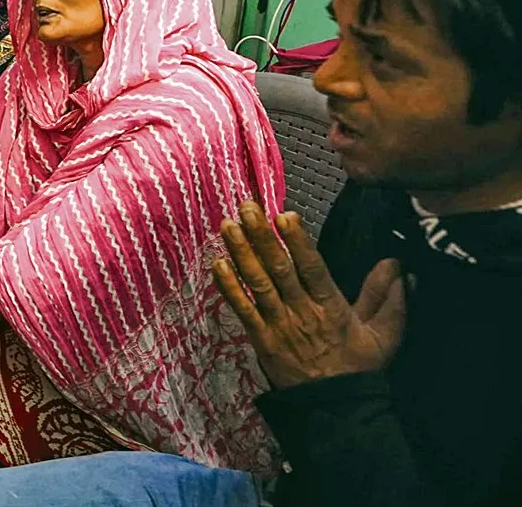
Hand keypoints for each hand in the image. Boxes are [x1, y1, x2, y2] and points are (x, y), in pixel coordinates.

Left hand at [212, 202, 406, 388]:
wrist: (335, 408)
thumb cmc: (358, 367)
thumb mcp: (384, 334)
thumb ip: (388, 297)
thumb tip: (397, 264)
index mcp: (331, 307)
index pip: (312, 268)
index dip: (298, 242)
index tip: (285, 216)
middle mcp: (302, 312)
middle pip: (279, 269)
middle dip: (261, 236)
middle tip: (247, 208)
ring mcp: (278, 325)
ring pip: (257, 284)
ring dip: (241, 253)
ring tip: (228, 225)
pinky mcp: (261, 339)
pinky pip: (242, 310)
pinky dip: (229, 287)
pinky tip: (218, 264)